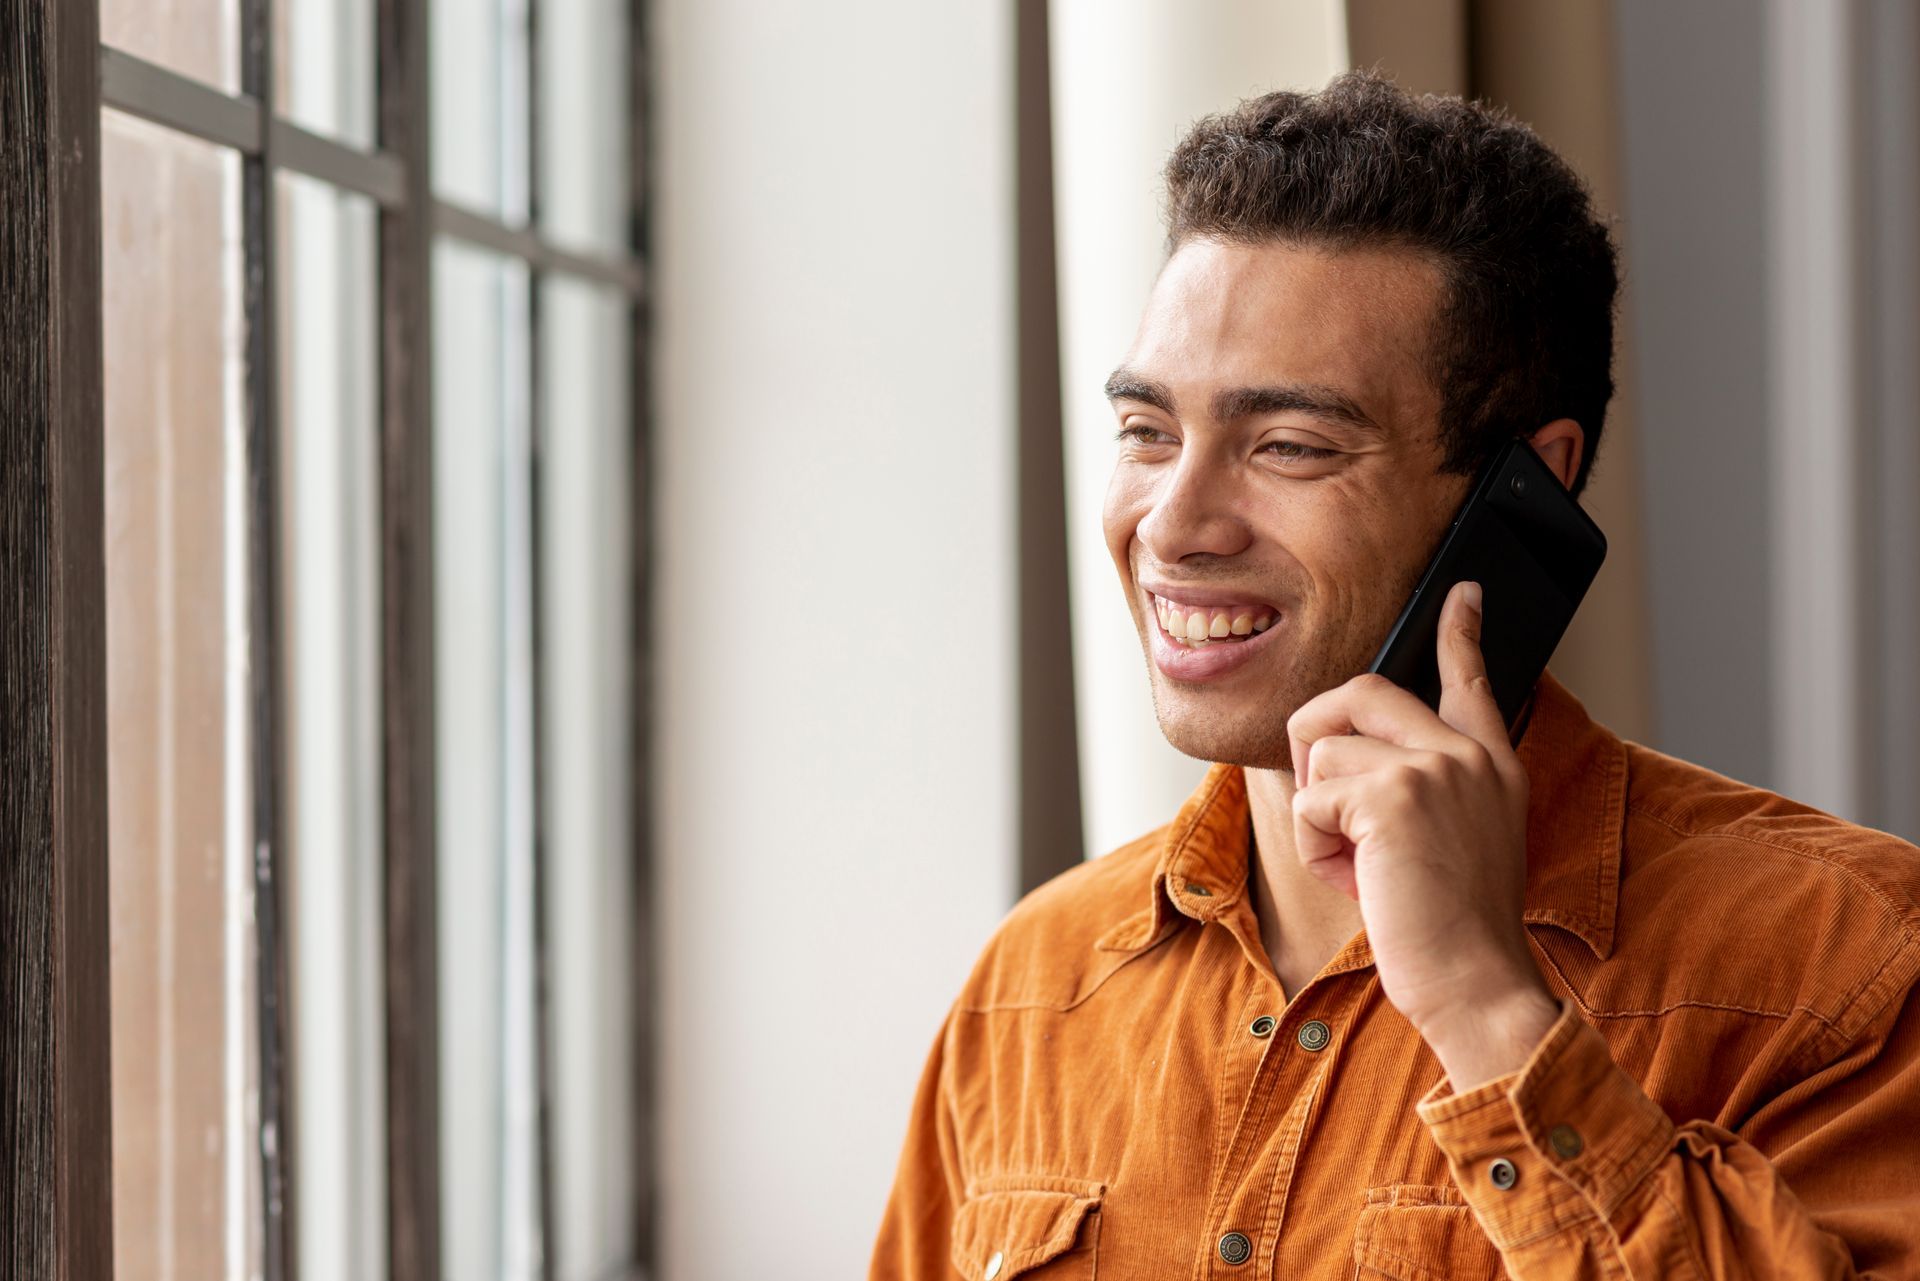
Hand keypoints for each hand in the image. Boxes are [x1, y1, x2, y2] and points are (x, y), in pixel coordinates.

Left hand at [1287, 580, 1558, 1088]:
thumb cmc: (1453, 928)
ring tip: (1365, 865)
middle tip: (1326, 800)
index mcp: (1492, 764)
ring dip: (1321, 818)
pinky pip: (1311, 800)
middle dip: (1315, 737)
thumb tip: (1344, 757)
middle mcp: (1468, 755)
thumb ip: (1421, 789)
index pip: (1473, 679)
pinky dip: (1315, 847)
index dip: (1460, 631)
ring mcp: (1435, 768)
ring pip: (1323, 754)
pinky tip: (1358, 880)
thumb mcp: (1456, 841)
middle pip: (1359, 692)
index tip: (1463, 592)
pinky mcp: (1394, 796)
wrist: (1474, 982)